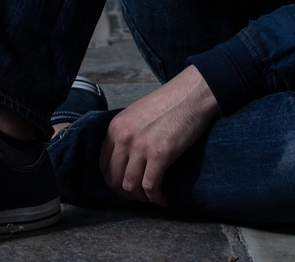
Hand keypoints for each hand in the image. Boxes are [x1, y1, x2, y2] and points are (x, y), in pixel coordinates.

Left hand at [99, 65, 220, 204]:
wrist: (190, 95)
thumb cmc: (168, 103)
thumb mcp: (136, 114)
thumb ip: (126, 133)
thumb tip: (126, 159)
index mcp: (116, 127)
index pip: (104, 164)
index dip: (113, 181)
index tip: (123, 187)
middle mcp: (123, 138)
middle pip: (115, 179)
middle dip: (125, 194)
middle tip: (137, 197)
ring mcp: (140, 147)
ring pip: (131, 187)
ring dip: (141, 198)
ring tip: (151, 198)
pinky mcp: (160, 155)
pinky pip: (150, 187)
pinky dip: (156, 198)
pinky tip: (163, 199)